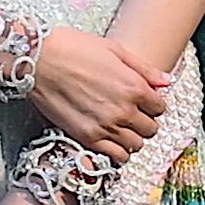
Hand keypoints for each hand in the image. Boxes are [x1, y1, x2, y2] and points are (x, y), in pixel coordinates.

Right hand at [27, 26, 168, 161]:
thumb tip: (166, 81)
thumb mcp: (113, 50)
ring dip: (131, 137)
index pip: (160, 108)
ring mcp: (106, 126)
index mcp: (134, 86)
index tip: (142, 102)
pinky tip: (109, 140)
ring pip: (136, 145)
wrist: (37, 59)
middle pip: (150, 129)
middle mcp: (124, 110)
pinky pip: (116, 156)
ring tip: (119, 127)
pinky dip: (117, 151)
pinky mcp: (87, 137)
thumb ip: (144, 68)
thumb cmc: (71, 48)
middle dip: (143, 121)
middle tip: (130, 114)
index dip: (152, 104)